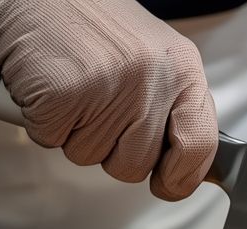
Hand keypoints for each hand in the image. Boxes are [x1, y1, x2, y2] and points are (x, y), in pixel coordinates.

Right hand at [0, 0, 217, 199]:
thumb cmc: (94, 26)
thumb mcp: (156, 60)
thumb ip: (175, 108)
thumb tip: (185, 165)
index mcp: (183, 70)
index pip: (201, 146)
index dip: (182, 177)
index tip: (168, 185)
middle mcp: (154, 78)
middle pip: (138, 164)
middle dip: (112, 149)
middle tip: (99, 107)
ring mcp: (111, 86)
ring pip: (93, 157)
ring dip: (77, 134)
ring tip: (77, 90)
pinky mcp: (66, 92)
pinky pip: (54, 141)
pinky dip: (45, 122)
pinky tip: (52, 88)